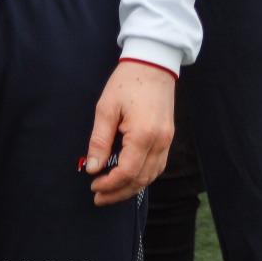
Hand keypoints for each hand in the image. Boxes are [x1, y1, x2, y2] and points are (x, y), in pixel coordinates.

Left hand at [85, 61, 176, 204]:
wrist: (154, 63)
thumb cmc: (127, 82)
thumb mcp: (106, 109)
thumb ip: (99, 141)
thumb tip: (93, 168)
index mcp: (143, 134)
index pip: (126, 172)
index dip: (108, 184)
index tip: (93, 185)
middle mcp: (160, 141)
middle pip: (141, 179)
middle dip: (119, 192)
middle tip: (98, 197)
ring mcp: (167, 139)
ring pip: (152, 175)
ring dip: (132, 187)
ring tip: (112, 191)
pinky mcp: (168, 136)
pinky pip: (158, 164)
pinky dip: (144, 176)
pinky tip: (129, 177)